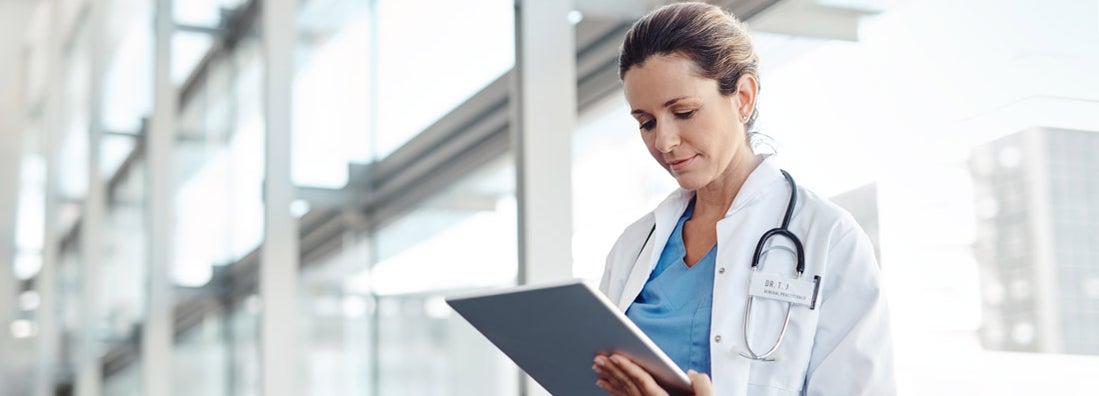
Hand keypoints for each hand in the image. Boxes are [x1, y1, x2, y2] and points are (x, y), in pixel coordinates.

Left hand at [593, 353, 712, 395]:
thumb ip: (702, 387)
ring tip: (597, 368)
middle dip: (613, 370)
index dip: (629, 368)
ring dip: (610, 378)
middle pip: (629, 386)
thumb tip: (692, 374)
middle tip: (598, 358)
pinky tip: (605, 383)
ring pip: (624, 392)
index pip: (643, 382)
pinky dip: (613, 390)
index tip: (616, 357)